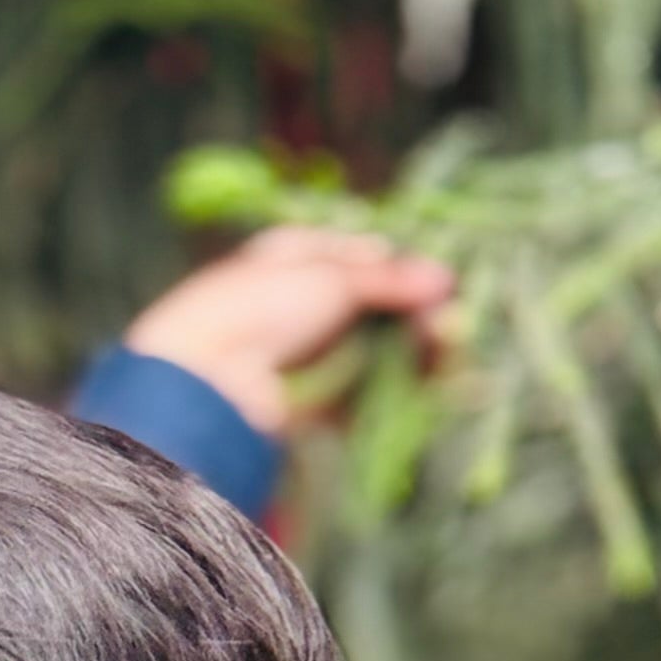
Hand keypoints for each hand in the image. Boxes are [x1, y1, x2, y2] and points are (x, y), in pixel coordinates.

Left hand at [119, 225, 456, 434]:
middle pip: (381, 309)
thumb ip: (390, 280)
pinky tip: (441, 390)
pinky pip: (373, 394)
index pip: (367, 258)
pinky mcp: (322, 404)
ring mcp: (315, 355)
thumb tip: (444, 278)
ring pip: (382, 351)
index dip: (407, 272)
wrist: (209, 382)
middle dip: (420, 316)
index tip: (440, 285)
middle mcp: (308, 303)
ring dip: (420, 353)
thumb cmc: (259, 307)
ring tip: (449, 355)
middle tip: (451, 326)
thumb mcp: (329, 277)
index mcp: (300, 256)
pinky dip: (407, 392)